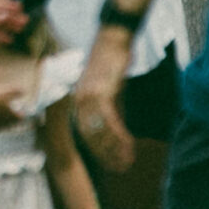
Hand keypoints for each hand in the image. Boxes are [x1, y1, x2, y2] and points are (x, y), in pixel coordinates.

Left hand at [70, 29, 135, 172]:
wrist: (112, 39)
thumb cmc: (110, 63)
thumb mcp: (107, 88)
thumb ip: (108, 108)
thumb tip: (116, 128)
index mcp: (78, 102)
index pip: (86, 135)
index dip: (99, 152)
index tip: (111, 164)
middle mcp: (79, 102)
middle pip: (91, 138)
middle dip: (106, 156)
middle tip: (121, 168)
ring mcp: (88, 99)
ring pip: (101, 133)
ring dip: (115, 149)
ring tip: (127, 161)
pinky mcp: (100, 94)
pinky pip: (110, 121)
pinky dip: (120, 135)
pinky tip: (130, 145)